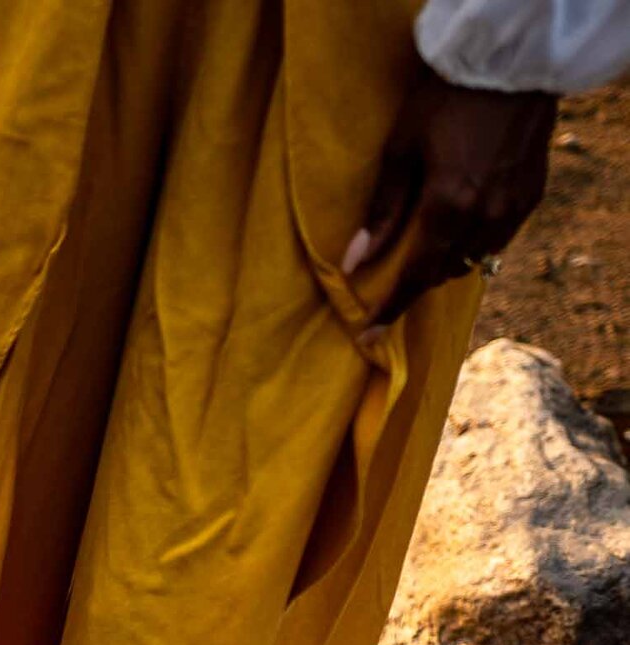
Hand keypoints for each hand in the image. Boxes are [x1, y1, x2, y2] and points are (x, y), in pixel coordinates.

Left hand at [344, 68, 556, 329]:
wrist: (509, 66)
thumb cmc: (443, 102)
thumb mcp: (400, 150)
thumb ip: (381, 211)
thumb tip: (354, 262)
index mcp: (448, 208)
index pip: (414, 276)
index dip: (389, 310)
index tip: (368, 338)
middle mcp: (485, 217)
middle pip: (443, 272)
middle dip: (415, 281)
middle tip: (389, 284)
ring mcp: (514, 208)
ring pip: (473, 259)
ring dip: (445, 262)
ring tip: (423, 252)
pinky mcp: (532, 195)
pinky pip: (498, 239)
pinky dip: (473, 244)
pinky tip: (457, 228)